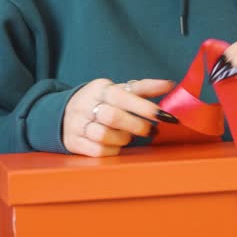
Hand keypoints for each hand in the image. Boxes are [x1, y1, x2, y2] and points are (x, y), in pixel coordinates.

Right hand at [63, 78, 177, 156]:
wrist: (66, 113)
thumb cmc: (103, 102)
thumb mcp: (120, 91)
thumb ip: (144, 88)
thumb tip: (171, 85)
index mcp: (100, 89)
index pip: (124, 96)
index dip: (144, 107)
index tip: (164, 116)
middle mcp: (85, 104)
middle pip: (113, 117)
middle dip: (137, 126)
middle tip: (151, 130)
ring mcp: (76, 124)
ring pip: (104, 135)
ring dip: (123, 139)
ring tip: (129, 136)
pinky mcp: (73, 142)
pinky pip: (97, 151)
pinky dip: (113, 150)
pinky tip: (117, 144)